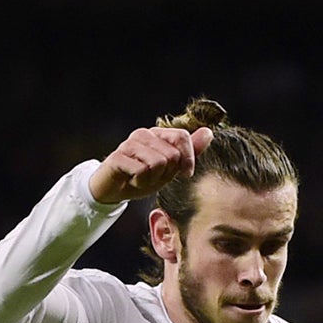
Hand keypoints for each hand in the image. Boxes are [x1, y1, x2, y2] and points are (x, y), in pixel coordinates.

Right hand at [88, 125, 214, 204]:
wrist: (114, 190)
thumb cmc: (143, 177)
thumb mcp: (171, 168)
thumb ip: (190, 151)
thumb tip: (209, 132)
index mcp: (158, 134)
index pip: (182, 137)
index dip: (188, 159)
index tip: (186, 174)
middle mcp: (143, 134)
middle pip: (172, 155)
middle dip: (166, 173)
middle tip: (153, 176)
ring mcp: (129, 144)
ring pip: (158, 163)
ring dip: (152, 179)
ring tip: (141, 178)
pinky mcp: (117, 157)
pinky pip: (141, 171)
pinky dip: (139, 182)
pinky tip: (131, 180)